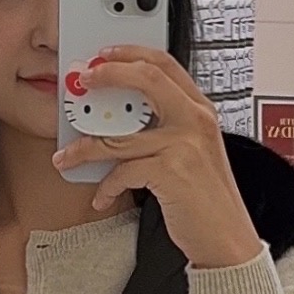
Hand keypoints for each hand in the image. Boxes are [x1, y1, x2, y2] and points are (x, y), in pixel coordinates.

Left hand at [56, 47, 261, 268]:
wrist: (227, 239)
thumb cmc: (207, 200)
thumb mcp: (194, 153)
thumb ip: (167, 129)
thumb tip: (120, 118)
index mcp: (201, 111)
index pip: (164, 64)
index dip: (130, 54)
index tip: (103, 56)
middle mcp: (195, 121)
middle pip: (145, 79)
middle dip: (107, 75)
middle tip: (81, 82)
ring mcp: (184, 144)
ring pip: (119, 135)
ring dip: (84, 148)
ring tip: (66, 158)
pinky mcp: (170, 171)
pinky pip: (122, 171)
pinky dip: (106, 186)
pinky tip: (102, 196)